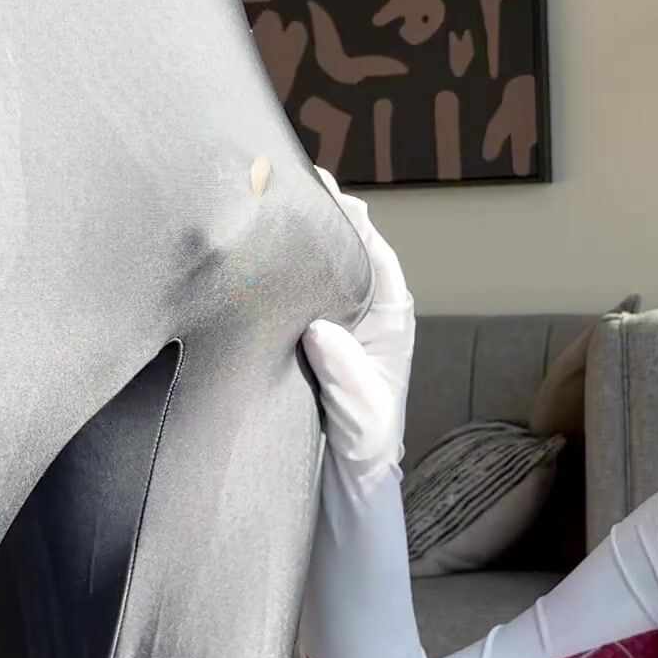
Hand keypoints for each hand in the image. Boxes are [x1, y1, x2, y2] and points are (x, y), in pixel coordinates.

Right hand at [301, 168, 414, 483]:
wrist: (352, 474)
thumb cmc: (364, 443)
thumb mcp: (360, 413)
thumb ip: (344, 373)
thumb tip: (318, 328)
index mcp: (392, 319)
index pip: (375, 253)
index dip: (352, 218)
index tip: (326, 189)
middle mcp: (372, 310)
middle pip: (352, 248)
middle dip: (327, 215)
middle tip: (288, 182)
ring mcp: (346, 319)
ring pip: (329, 265)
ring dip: (308, 237)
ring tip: (273, 203)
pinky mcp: (323, 333)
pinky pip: (309, 288)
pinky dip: (293, 267)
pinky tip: (265, 252)